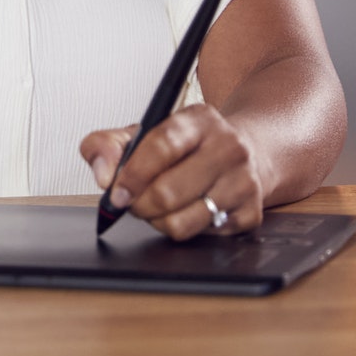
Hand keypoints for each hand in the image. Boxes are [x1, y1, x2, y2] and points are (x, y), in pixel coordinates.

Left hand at [80, 105, 265, 239]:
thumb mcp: (145, 133)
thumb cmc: (187, 147)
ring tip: (158, 208)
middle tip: (134, 203)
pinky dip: (186, 230)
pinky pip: (203, 237)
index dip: (133, 174)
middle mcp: (228, 147)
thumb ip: (108, 145)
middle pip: (169, 191)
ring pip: (184, 222)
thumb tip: (103, 175)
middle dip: (140, 205)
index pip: (161, 146)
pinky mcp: (252, 213)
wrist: (245, 153)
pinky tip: (188, 212)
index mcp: (199, 119)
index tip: (116, 192)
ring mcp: (244, 181)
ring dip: (159, 222)